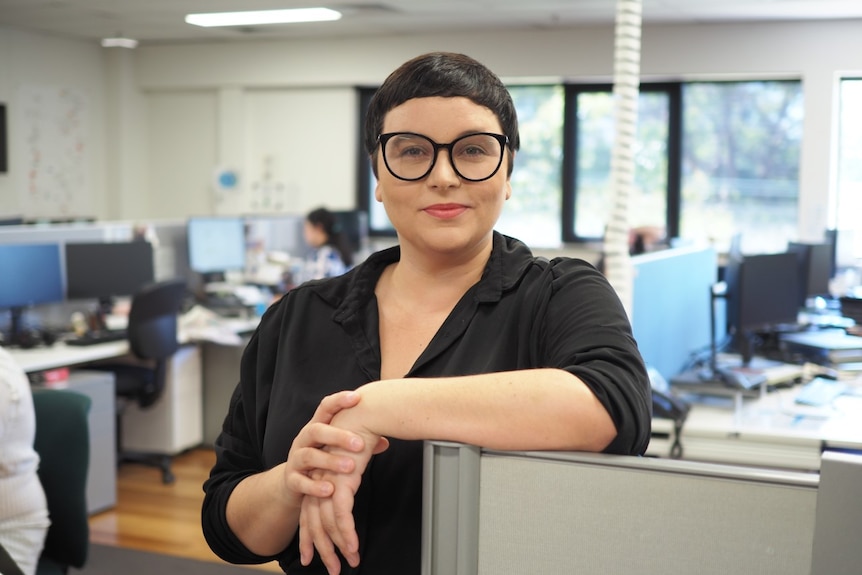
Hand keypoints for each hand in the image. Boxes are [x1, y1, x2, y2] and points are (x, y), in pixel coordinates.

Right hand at [281, 391, 367, 510]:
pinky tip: (330, 490)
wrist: (292, 483)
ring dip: (330, 461)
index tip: (357, 397)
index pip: (325, 408)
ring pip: (309, 455)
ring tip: (351, 467)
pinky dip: (315, 486)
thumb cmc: (322, 459)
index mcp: (316, 427)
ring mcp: (295, 459)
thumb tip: (384, 441)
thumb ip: (358, 443)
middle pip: (316, 430)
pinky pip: (300, 482)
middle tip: (360, 444)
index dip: (339, 401)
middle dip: (338, 436)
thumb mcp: (336, 448)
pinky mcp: (291, 480)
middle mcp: (303, 439)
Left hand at [299, 410, 387, 573]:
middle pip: (315, 524)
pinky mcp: (341, 482)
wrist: (364, 411)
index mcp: (320, 476)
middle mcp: (320, 482)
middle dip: (323, 549)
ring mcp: (329, 483)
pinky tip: (353, 548)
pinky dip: (347, 534)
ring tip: (349, 563)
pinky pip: (342, 515)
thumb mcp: (357, 452)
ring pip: (328, 525)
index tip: (312, 557)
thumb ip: (358, 462)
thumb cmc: (363, 428)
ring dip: (338, 548)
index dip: (310, 537)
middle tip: (332, 570)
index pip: (310, 513)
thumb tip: (373, 458)